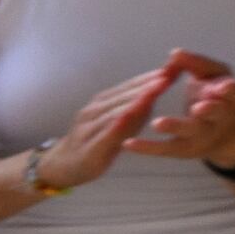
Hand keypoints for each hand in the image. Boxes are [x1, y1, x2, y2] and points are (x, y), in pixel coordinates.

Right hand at [34, 51, 224, 192]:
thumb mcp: (118, 123)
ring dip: (135, 100)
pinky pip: (105, 134)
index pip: (129, 86)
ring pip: (115, 111)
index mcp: (102, 103)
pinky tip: (130, 116)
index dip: (149, 77)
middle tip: (168, 74)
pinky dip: (117, 124)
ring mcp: (88, 128)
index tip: (171, 68)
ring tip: (154, 91)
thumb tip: (158, 92)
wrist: (63, 165)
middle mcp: (93, 111)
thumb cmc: (95, 143)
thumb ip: (136, 110)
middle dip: (146, 85)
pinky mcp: (89, 147)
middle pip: (123, 95)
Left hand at [120, 58, 234, 167]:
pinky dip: (147, 147)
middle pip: (216, 113)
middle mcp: (219, 117)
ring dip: (175, 127)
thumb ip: (196, 63)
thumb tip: (176, 53)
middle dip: (210, 110)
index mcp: (230, 95)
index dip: (231, 89)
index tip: (224, 87)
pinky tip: (128, 143)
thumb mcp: (213, 75)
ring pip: (189, 132)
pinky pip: (164, 148)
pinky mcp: (183, 149)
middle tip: (198, 108)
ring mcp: (202, 135)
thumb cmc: (215, 95)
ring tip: (158, 123)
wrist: (225, 133)